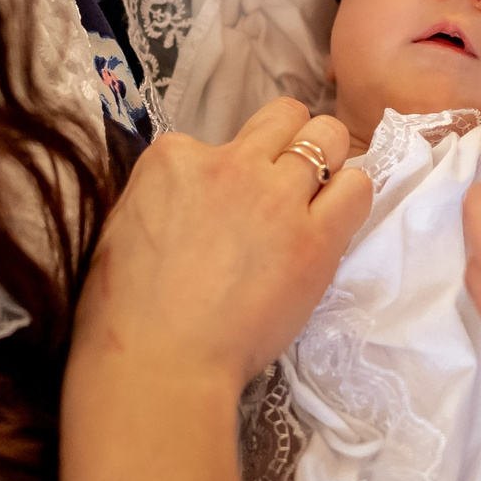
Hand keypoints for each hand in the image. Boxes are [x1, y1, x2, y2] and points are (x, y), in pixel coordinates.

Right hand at [75, 98, 369, 396]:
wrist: (160, 362)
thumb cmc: (124, 314)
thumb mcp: (124, 228)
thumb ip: (163, 198)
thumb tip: (187, 202)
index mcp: (172, 158)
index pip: (215, 139)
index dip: (227, 172)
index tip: (223, 207)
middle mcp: (228, 162)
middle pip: (284, 118)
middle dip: (289, 141)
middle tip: (285, 184)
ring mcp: (275, 196)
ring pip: (328, 137)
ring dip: (327, 162)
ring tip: (316, 201)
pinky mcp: (315, 237)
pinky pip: (357, 187)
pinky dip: (350, 198)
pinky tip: (333, 224)